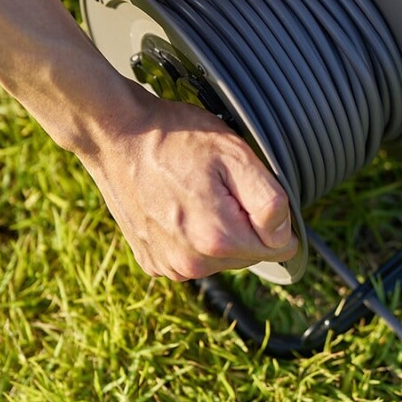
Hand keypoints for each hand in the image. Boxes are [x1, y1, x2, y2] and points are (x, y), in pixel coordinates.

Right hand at [79, 85, 297, 280]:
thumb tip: (284, 235)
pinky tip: (176, 203)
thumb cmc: (175, 138)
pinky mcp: (151, 260)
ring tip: (194, 191)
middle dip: (244, 221)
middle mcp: (192, 265)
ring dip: (217, 229)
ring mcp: (168, 265)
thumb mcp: (235, 154)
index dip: (272, 214)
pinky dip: (190, 234)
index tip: (246, 186)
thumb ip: (270, 200)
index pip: (280, 246)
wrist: (116, 135)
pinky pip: (191, 255)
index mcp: (218, 239)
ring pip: (220, 257)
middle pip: (249, 253)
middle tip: (217, 182)